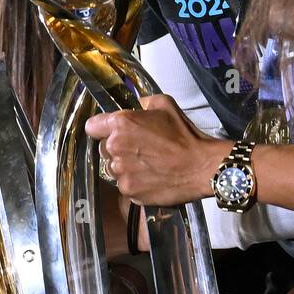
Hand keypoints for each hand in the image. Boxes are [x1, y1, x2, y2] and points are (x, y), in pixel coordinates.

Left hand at [84, 94, 228, 206]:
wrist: (201, 166)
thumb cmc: (184, 135)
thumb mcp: (165, 105)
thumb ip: (143, 102)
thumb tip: (136, 106)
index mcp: (121, 124)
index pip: (92, 127)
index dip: (101, 128)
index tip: (110, 131)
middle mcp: (115, 148)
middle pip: (103, 149)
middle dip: (117, 148)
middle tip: (139, 149)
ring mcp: (121, 172)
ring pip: (113, 169)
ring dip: (125, 167)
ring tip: (147, 165)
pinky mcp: (129, 191)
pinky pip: (124, 185)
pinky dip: (135, 183)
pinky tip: (151, 178)